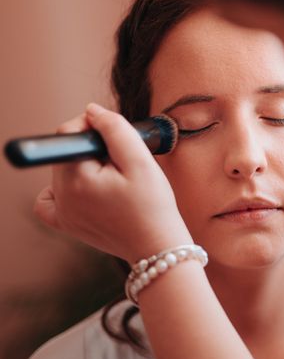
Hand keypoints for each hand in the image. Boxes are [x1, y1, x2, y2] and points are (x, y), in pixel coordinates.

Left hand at [34, 103, 191, 263]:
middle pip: (67, 152)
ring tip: (113, 180)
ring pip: (63, 171)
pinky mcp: (67, 225)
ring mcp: (62, 214)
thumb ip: (115, 129)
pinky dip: (63, 190)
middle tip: (123, 162)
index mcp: (76, 179)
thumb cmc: (154, 206)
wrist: (159, 247)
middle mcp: (61, 197)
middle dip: (93, 147)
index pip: (69, 132)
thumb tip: (92, 110)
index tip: (118, 134)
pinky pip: (50, 200)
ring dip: (84, 166)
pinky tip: (86, 190)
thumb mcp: (141, 161)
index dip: (95, 125)